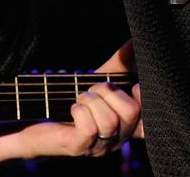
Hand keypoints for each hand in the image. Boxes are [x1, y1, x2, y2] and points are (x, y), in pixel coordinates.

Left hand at [15, 41, 143, 158]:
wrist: (40, 124)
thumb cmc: (75, 104)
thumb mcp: (101, 84)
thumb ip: (121, 65)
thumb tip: (136, 41)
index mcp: (127, 126)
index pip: (149, 122)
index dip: (145, 100)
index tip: (132, 86)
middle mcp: (117, 139)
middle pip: (131, 112)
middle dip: (109, 91)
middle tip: (92, 90)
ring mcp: (100, 147)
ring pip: (109, 120)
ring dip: (91, 100)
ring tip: (81, 100)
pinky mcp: (79, 148)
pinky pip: (90, 128)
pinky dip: (80, 111)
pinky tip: (74, 110)